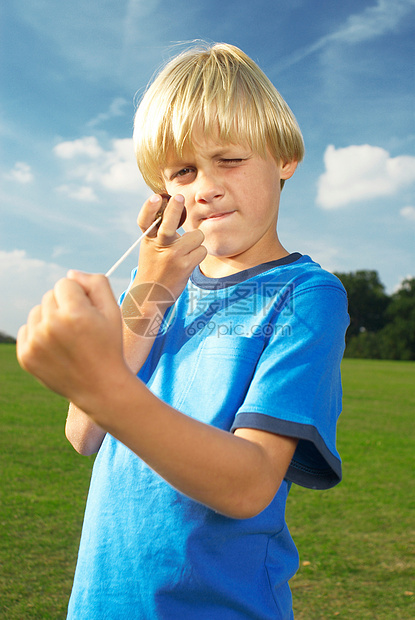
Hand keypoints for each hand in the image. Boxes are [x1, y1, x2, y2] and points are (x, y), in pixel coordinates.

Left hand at [17, 272, 128, 408]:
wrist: (100, 387)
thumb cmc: (108, 345)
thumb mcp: (113, 311)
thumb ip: (96, 283)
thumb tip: (71, 274)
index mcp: (74, 313)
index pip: (65, 282)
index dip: (80, 296)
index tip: (88, 313)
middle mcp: (51, 326)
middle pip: (50, 296)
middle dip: (64, 306)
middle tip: (80, 328)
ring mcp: (35, 342)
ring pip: (37, 312)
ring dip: (50, 319)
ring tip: (68, 338)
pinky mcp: (26, 355)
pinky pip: (26, 329)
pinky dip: (39, 334)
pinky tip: (56, 347)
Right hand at [135, 194, 206, 299]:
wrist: (151, 296)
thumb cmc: (154, 266)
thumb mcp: (150, 247)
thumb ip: (160, 230)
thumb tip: (176, 207)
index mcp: (148, 239)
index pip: (145, 220)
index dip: (150, 208)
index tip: (156, 196)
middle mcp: (159, 246)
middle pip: (168, 224)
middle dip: (175, 208)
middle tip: (179, 197)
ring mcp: (172, 256)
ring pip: (196, 236)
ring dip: (196, 242)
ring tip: (186, 251)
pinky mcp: (184, 266)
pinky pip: (202, 250)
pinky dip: (199, 254)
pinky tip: (189, 261)